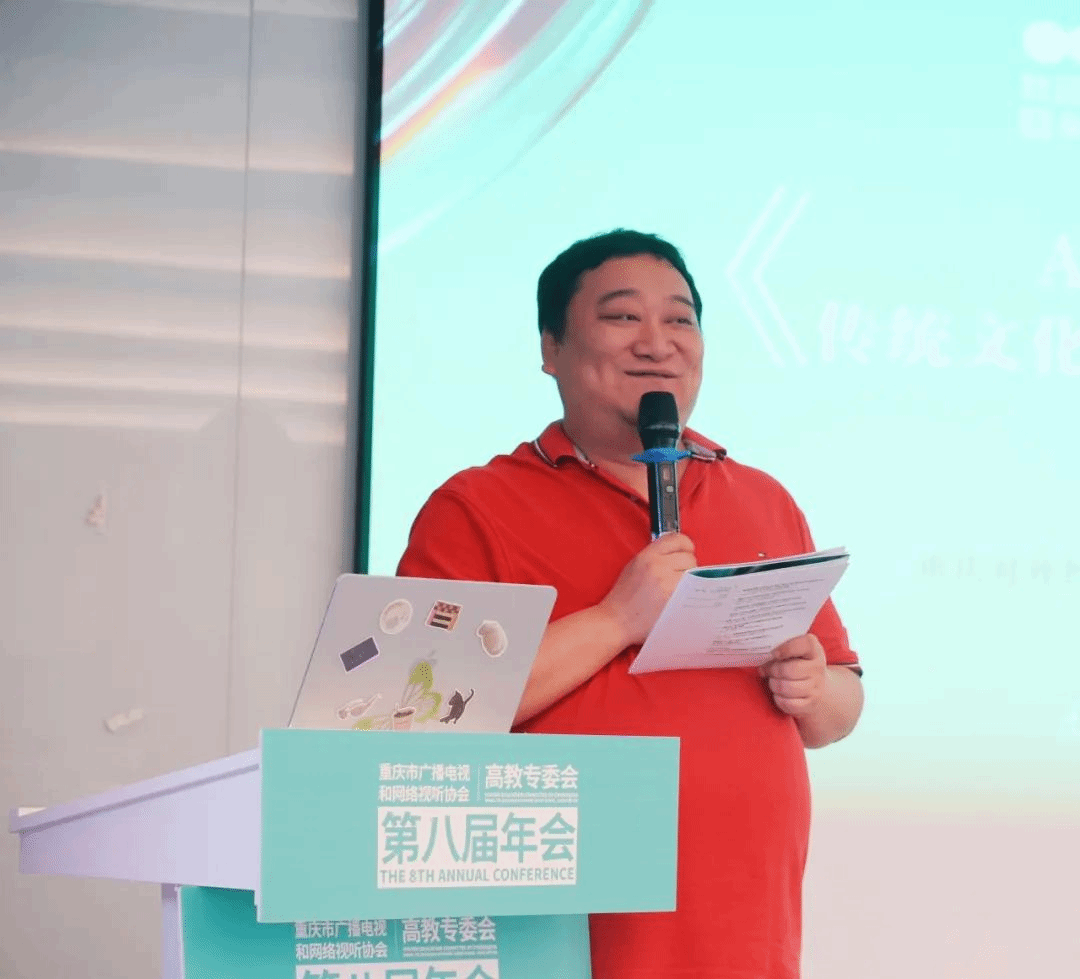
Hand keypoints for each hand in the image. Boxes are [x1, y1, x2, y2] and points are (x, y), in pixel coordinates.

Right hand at [598, 533, 696, 647]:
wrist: (616, 620)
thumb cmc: (624, 597)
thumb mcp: (634, 567)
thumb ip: (655, 556)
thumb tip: (677, 554)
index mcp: (647, 555)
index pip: (677, 539)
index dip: (685, 546)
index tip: (686, 553)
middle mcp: (658, 566)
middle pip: (689, 558)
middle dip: (687, 567)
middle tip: (679, 578)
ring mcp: (668, 583)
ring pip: (693, 575)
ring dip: (691, 582)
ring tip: (679, 590)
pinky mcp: (675, 600)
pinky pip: (692, 591)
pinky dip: (690, 594)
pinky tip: (681, 599)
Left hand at [760, 634, 827, 717]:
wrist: (816, 685)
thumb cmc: (797, 664)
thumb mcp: (793, 652)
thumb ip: (780, 650)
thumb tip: (762, 661)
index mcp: (814, 650)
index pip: (806, 644)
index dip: (787, 648)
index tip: (774, 653)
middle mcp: (817, 668)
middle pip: (789, 670)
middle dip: (773, 670)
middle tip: (769, 670)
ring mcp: (816, 688)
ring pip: (786, 688)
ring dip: (773, 685)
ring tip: (773, 681)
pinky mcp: (811, 704)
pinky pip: (788, 703)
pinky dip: (779, 699)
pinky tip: (779, 694)